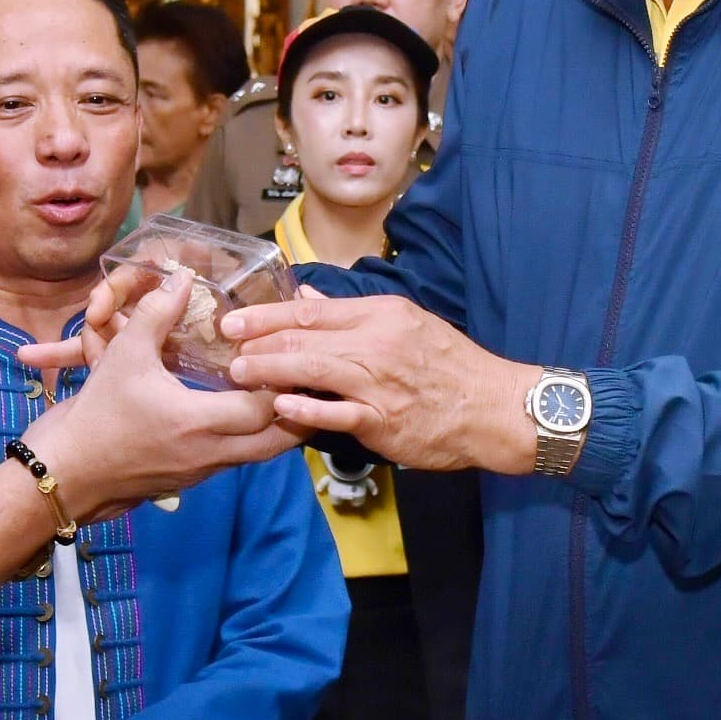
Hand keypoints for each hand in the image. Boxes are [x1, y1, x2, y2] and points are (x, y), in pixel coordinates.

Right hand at [14, 270, 295, 513]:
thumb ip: (156, 313)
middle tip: (310, 384)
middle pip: (278, 442)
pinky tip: (243, 416)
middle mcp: (210, 454)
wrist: (62, 474)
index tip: (293, 355)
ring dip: (276, 428)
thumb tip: (181, 279)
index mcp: (200, 424)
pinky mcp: (187, 480)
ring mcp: (201, 472)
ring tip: (286, 396)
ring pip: (258, 453)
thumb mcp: (123, 356)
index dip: (284, 380)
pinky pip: (233, 459)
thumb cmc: (94, 417)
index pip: (266, 406)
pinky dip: (248, 439)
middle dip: (299, 414)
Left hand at [220, 294, 540, 473]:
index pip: (312, 310)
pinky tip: (280, 406)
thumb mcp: (406, 324)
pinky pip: (338, 412)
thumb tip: (308, 299)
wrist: (495, 407)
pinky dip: (308, 408)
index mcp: (381, 315)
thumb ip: (352, 314)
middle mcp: (378, 343)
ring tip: (240, 374)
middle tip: (226, 346)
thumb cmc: (451, 366)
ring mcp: (380, 383)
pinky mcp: (385, 420)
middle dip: (260, 341)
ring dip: (272, 371)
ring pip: (315, 370)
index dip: (268, 314)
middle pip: (306, 337)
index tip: (235, 319)